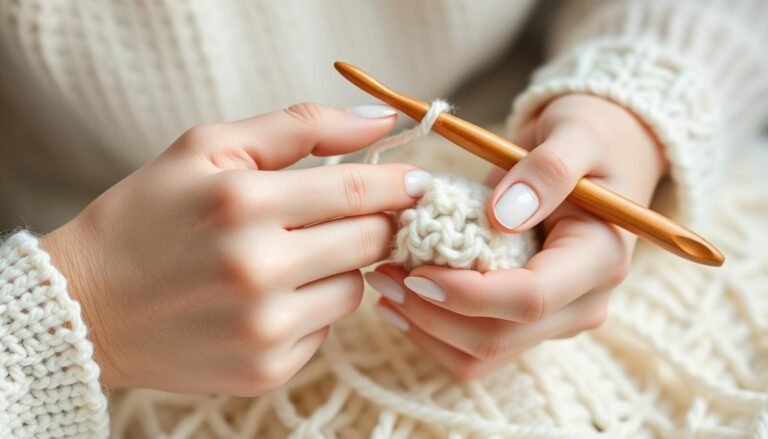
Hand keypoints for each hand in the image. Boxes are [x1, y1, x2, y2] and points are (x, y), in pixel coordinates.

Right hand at [41, 103, 432, 394]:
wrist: (88, 307)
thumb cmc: (148, 216)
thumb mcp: (208, 149)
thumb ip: (299, 126)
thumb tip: (379, 124)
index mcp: (245, 203)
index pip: (361, 191)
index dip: (401, 184)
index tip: (419, 182)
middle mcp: (259, 269)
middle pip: (371, 242)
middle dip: (375, 224)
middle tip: (352, 215)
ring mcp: (265, 327)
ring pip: (356, 289)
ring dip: (341, 267)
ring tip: (292, 256)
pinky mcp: (266, 369)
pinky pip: (327, 330)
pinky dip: (313, 309)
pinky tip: (270, 297)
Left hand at [368, 94, 667, 378]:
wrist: (594, 159)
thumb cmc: (587, 141)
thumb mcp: (575, 135)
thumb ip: (548, 171)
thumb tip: (503, 216)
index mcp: (599, 261)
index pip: (531, 299)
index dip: (468, 293)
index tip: (415, 271)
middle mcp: (582, 304)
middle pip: (499, 337)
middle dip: (432, 315)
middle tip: (383, 276)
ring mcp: (554, 320)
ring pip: (480, 355)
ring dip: (424, 329)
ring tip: (384, 285)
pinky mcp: (526, 322)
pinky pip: (474, 349)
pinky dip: (431, 332)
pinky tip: (400, 302)